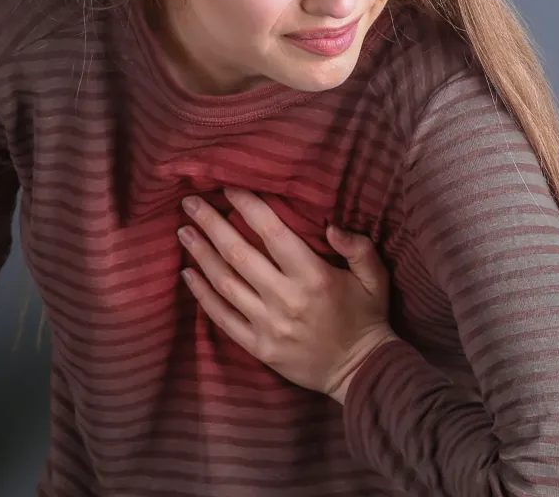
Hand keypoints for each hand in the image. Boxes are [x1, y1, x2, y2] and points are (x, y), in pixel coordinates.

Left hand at [177, 187, 399, 402]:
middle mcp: (286, 299)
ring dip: (200, 254)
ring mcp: (268, 325)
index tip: (227, 187)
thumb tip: (332, 225)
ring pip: (225, 282)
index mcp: (314, 277)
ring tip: (183, 232)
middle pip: (239, 253)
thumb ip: (359, 247)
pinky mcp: (258, 347)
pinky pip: (222, 317)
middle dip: (211, 224)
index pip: (272, 232)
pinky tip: (187, 274)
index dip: (247, 206)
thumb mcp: (375, 278)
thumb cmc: (367, 317)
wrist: (360, 371)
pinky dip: (201, 295)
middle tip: (190, 202)